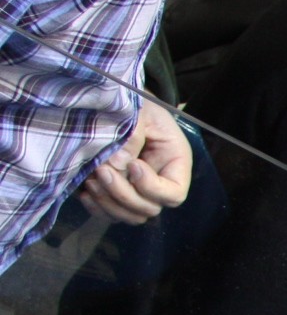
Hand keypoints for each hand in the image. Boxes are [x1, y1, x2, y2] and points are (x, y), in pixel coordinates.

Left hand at [78, 98, 192, 223]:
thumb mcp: (140, 112)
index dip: (151, 187)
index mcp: (174, 163)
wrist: (118, 99)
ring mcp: (136, 190)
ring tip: (91, 179)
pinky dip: (97, 208)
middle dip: (124, 194)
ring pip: (129, 216)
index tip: (133, 164)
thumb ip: (132, 136)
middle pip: (149, 208)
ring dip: (109, 203)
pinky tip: (84, 191)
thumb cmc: (136, 102)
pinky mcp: (115, 192)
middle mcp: (158, 182)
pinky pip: (110, 214)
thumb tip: (115, 165)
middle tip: (102, 170)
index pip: (173, 193)